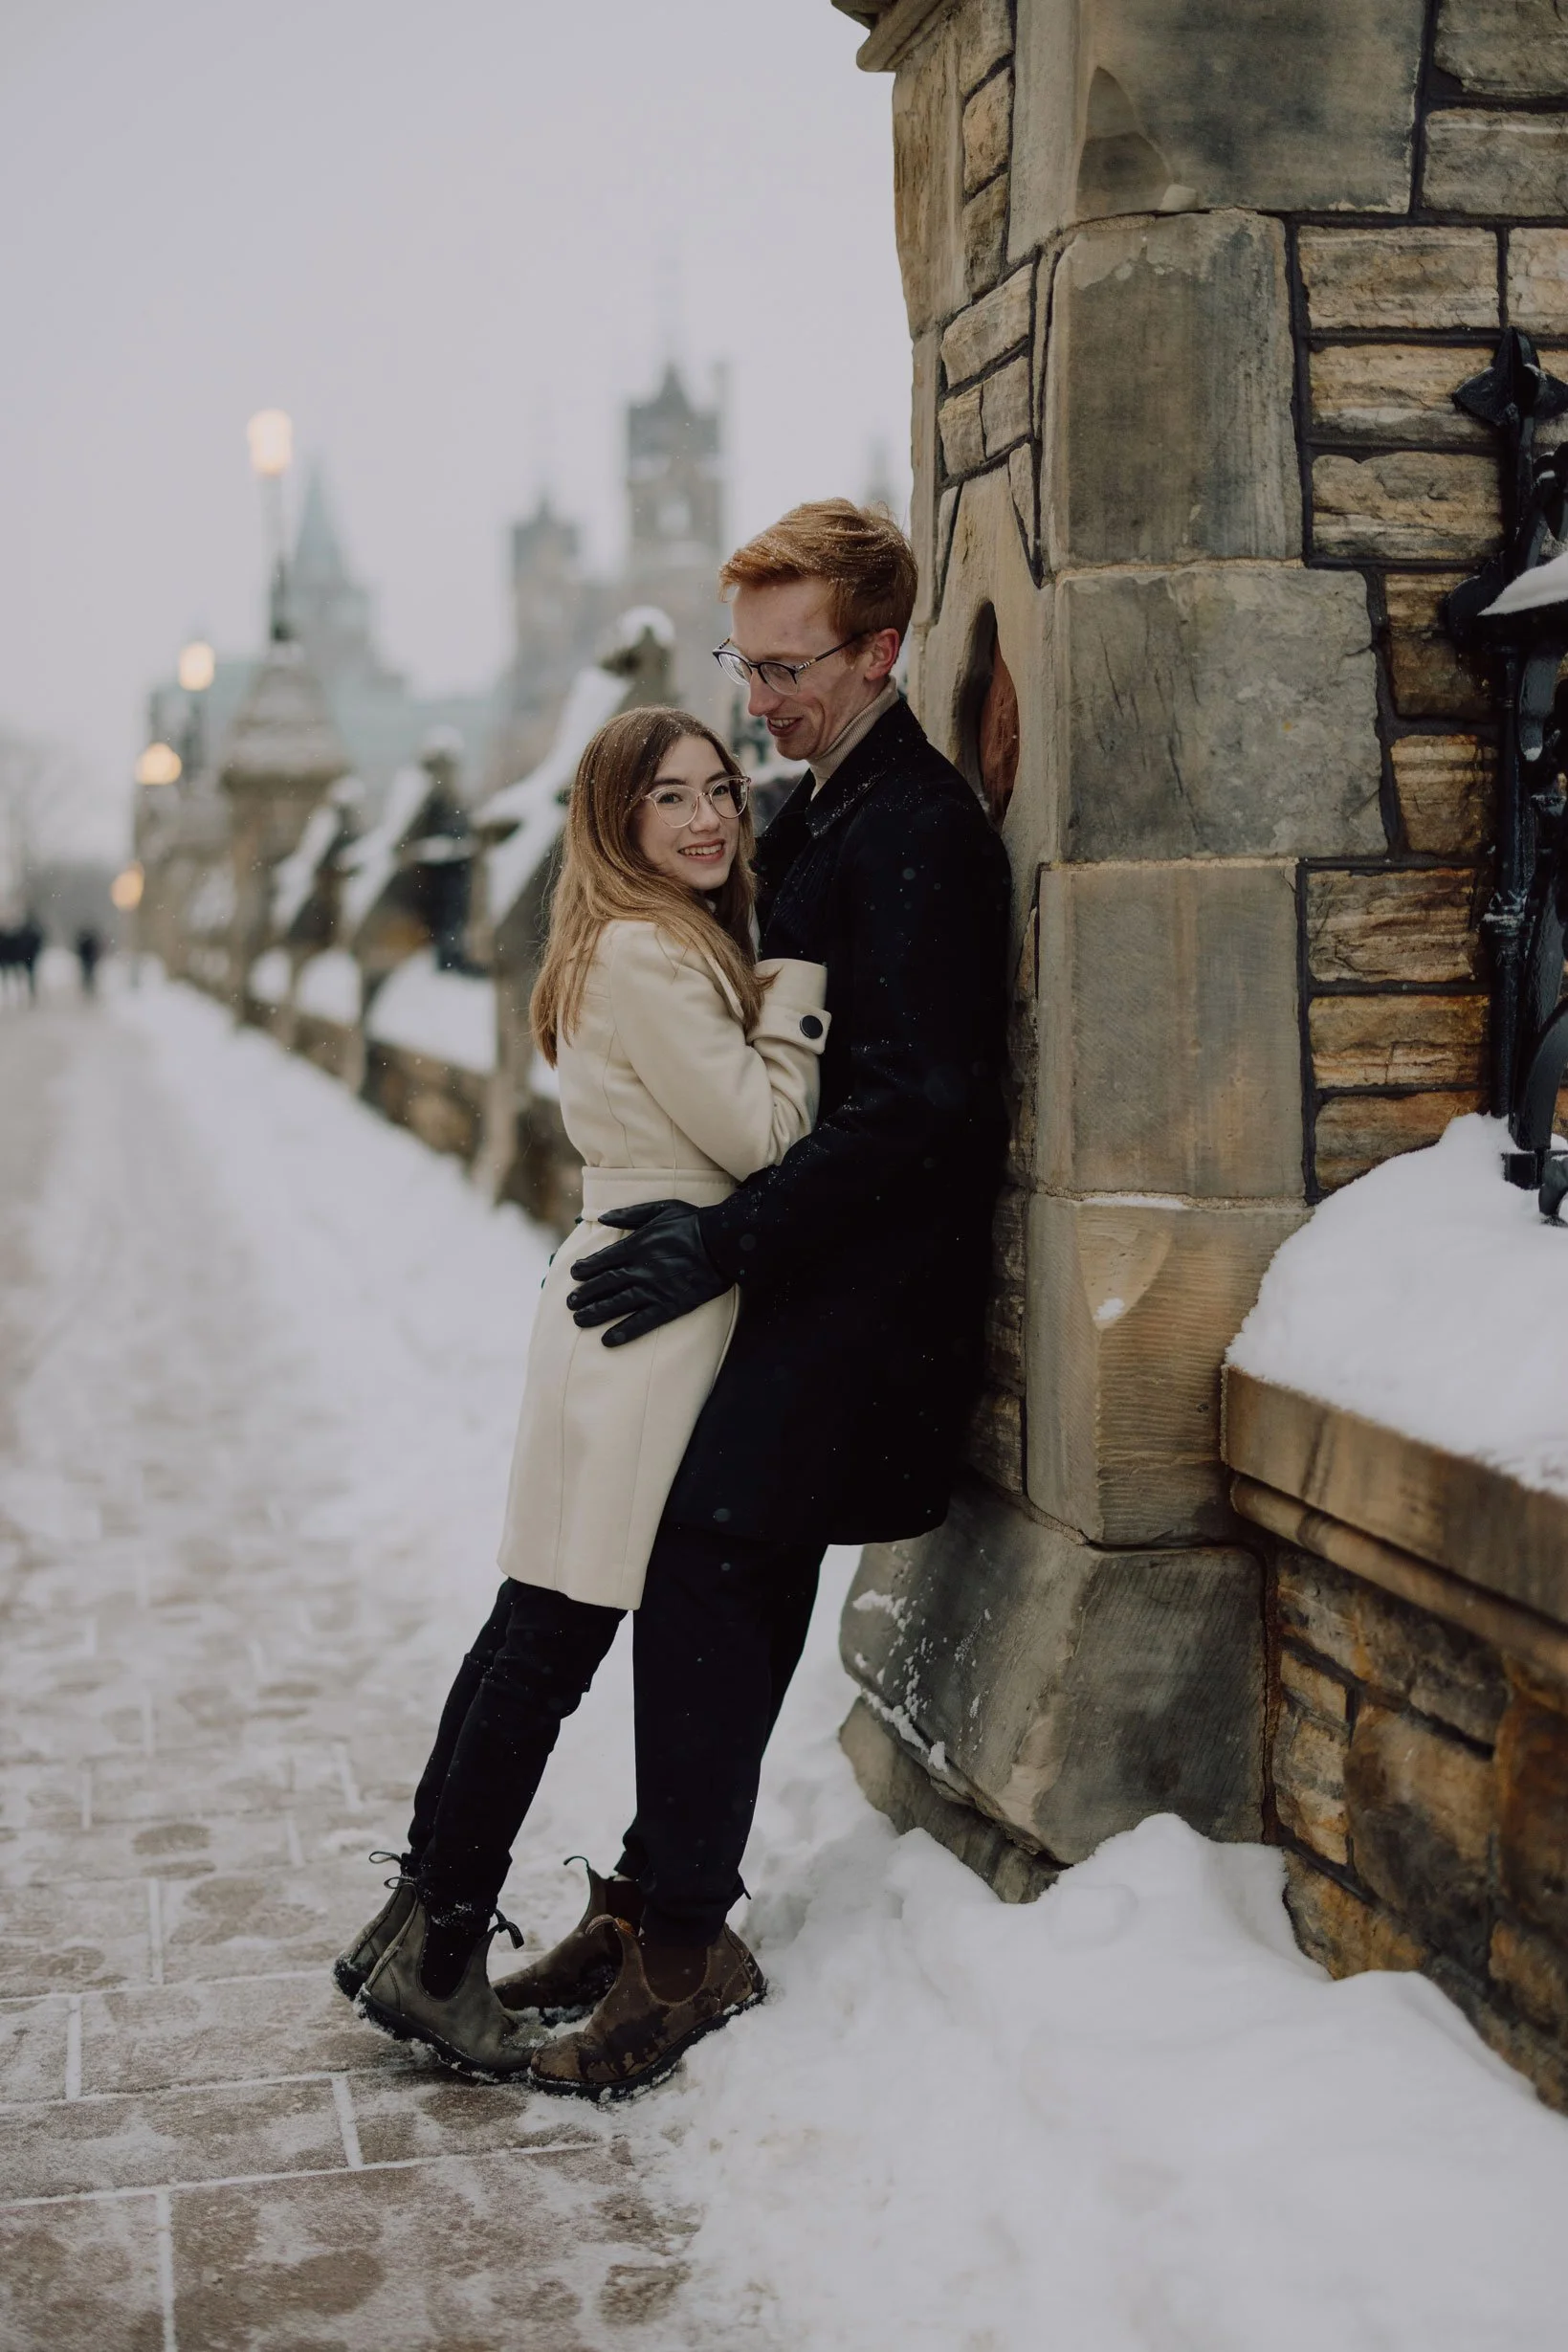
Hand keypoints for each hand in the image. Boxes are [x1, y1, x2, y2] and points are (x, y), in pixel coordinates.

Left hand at [567, 1202, 728, 1346]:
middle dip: (585, 1294)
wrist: (723, 1243)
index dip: (586, 1269)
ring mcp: (655, 1290)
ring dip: (595, 1313)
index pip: (603, 1260)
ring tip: (579, 1321)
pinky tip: (608, 1340)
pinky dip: (624, 1332)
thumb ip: (630, 1214)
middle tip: (570, 1303)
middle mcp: (641, 1269)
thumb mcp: (660, 1208)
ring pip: (617, 1305)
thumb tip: (603, 1217)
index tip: (574, 1275)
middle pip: (605, 1284)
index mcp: (637, 1245)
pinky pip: (643, 1322)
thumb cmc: (693, 1223)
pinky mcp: (670, 1306)